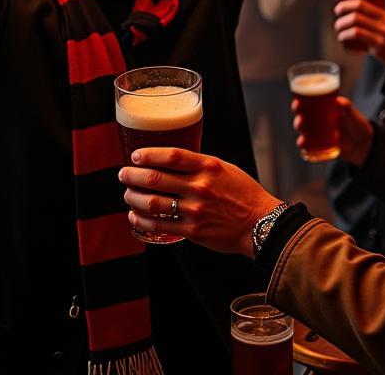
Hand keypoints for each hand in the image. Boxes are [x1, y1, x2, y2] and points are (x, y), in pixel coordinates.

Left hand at [119, 148, 280, 257]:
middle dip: (133, 175)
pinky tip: (135, 215)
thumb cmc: (243, 193)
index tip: (136, 155)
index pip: (172, 155)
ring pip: (154, 202)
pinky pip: (160, 225)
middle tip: (124, 173)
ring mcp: (195, 210)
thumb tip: (170, 161)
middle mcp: (200, 187)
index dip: (149, 154)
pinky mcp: (193, 230)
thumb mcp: (224, 168)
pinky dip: (143, 219)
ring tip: (127, 193)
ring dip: (134, 197)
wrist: (260, 223)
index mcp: (208, 167)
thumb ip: (198, 164)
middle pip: (156, 178)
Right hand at [293, 95, 373, 167]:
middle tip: (301, 121)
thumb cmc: (356, 124)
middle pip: (301, 121)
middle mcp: (316, 123)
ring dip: (300, 138)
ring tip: (303, 140)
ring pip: (303, 136)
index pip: (305, 106)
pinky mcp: (321, 148)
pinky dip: (306, 152)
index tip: (297, 103)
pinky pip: (310, 151)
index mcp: (321, 110)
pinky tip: (306, 152)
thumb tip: (338, 100)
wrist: (364, 143)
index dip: (298, 104)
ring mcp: (318, 136)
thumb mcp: (352, 113)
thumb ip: (346, 106)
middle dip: (298, 122)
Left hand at [333, 0, 384, 69]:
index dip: (346, 5)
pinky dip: (346, 36)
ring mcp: (382, 34)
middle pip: (356, 16)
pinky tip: (343, 39)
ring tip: (340, 31)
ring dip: (342, 28)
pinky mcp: (378, 46)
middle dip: (341, 19)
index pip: (361, 3)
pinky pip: (357, 37)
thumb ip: (373, 14)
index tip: (338, 9)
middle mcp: (384, 23)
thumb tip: (349, 6)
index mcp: (384, 14)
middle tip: (338, 23)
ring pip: (355, 27)